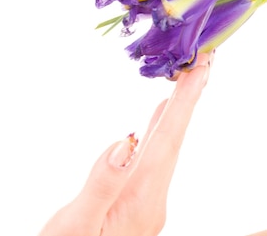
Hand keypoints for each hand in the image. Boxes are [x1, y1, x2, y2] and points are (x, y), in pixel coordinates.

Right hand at [39, 52, 212, 235]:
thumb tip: (125, 142)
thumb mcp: (77, 224)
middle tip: (203, 61)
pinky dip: (156, 133)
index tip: (199, 71)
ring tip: (186, 82)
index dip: (182, 105)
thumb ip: (102, 184)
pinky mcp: (133, 201)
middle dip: (189, 101)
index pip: (164, 144)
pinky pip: (152, 157)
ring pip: (165, 148)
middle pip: (173, 142)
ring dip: (177, 114)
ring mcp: (144, 202)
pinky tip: (155, 122)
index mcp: (140, 201)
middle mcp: (150, 200)